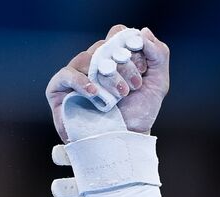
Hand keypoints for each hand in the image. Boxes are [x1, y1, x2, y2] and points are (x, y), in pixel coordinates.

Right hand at [45, 25, 169, 141]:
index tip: (143, 67)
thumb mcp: (158, 84)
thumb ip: (159, 55)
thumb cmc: (139, 115)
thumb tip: (144, 31)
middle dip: (124, 65)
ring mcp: (77, 74)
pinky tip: (94, 92)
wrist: (126, 141)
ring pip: (88, 59)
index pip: (118, 35)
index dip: (130, 45)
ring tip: (120, 95)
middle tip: (135, 86)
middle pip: (105, 46)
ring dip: (108, 77)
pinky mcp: (60, 89)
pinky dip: (80, 81)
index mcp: (114, 58)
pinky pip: (66, 75)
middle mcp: (94, 63)